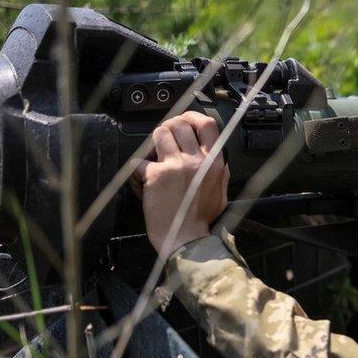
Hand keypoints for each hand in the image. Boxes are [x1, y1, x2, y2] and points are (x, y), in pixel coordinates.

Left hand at [131, 112, 229, 255]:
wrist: (186, 240)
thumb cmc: (201, 220)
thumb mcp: (220, 192)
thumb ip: (219, 172)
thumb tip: (216, 158)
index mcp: (215, 162)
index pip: (207, 124)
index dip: (192, 117)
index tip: (184, 120)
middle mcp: (197, 160)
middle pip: (180, 124)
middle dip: (168, 127)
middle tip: (163, 138)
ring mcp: (177, 166)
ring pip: (160, 134)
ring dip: (153, 143)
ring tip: (153, 156)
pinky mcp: (157, 175)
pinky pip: (140, 161)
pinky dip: (137, 170)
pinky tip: (141, 180)